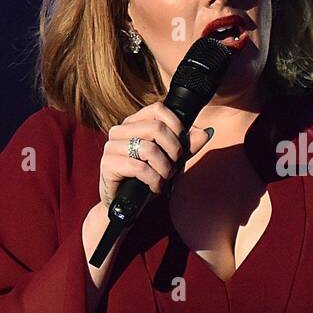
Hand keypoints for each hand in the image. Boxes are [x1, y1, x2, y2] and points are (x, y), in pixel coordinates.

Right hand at [98, 103, 212, 210]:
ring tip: (165, 178)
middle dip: (174, 150)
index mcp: (134, 123)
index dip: (176, 125)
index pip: (158, 108)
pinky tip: (156, 187)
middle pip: (156, 127)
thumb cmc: (146, 179)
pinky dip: (154, 180)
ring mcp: (111, 147)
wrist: (126, 204)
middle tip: (175, 166)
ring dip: (164, 167)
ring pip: (148, 148)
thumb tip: (205, 132)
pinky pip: (139, 168)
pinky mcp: (107, 164)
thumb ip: (187, 146)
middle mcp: (119, 131)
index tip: (182, 144)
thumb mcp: (171, 160)